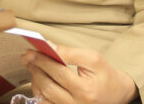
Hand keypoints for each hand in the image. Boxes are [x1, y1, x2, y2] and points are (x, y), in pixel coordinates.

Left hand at [22, 45, 136, 103]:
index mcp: (86, 90)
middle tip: (28, 56)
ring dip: (35, 79)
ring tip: (33, 65)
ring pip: (44, 97)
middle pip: (48, 86)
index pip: (59, 73)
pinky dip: (39, 90)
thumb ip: (70, 53)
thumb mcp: (93, 59)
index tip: (32, 51)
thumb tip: (49, 47)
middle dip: (36, 69)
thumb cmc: (105, 75)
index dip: (43, 60)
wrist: (116, 94)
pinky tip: (39, 78)